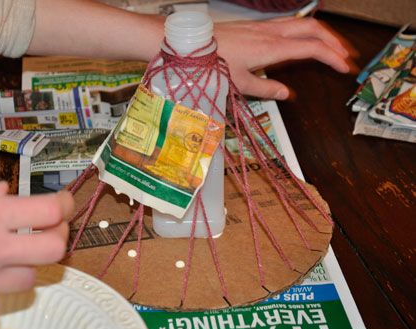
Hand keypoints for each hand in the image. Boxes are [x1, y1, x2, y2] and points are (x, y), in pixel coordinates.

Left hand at [215, 17, 353, 98]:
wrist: (192, 43)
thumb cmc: (212, 63)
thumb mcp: (239, 83)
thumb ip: (265, 89)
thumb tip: (286, 94)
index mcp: (272, 48)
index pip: (312, 49)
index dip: (332, 58)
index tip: (345, 68)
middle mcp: (272, 33)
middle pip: (314, 29)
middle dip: (334, 41)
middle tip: (346, 56)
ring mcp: (264, 27)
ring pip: (302, 23)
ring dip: (320, 34)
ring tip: (331, 47)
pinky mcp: (256, 27)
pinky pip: (288, 24)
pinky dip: (304, 32)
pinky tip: (302, 41)